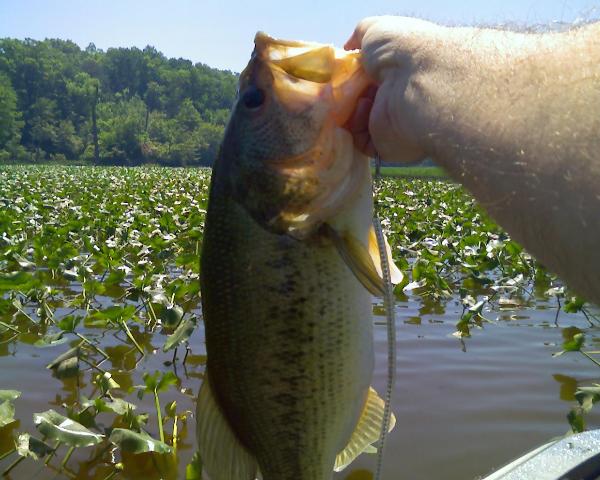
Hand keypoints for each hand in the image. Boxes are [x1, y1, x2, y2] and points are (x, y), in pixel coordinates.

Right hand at [344, 16, 444, 162]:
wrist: (417, 82)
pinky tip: (364, 110)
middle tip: (339, 87)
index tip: (340, 72)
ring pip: (359, 122)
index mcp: (398, 72)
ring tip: (352, 96)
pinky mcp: (388, 145)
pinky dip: (356, 127)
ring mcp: (394, 123)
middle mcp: (398, 97)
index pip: (370, 77)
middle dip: (347, 94)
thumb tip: (349, 47)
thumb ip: (360, 36)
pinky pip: (361, 141)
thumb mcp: (375, 30)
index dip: (352, 74)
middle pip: (363, 100)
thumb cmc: (399, 50)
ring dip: (349, 110)